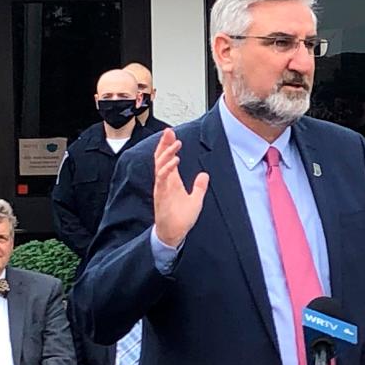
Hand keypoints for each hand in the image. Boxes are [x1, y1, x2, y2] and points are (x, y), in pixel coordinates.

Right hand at [153, 128, 209, 247]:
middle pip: (161, 158)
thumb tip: (204, 175)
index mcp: (172, 181)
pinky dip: (167, 168)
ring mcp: (162, 187)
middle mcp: (165, 182)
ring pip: (160, 165)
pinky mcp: (161, 194)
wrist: (174, 233)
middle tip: (169, 131)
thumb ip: (199, 187)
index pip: (168, 160)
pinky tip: (174, 160)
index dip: (169, 147)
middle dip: (164, 144)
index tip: (172, 135)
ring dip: (167, 153)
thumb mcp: (196, 200)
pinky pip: (162, 177)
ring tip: (176, 144)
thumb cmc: (182, 218)